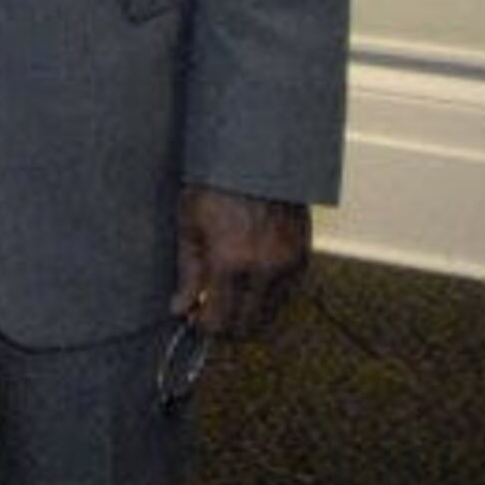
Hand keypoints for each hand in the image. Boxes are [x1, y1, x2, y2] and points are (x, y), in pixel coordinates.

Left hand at [175, 185, 311, 338]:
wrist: (256, 158)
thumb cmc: (217, 185)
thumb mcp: (190, 225)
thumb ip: (187, 273)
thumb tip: (181, 309)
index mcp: (230, 262)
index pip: (219, 321)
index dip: (204, 326)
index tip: (195, 317)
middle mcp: (264, 270)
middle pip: (248, 326)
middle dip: (227, 326)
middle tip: (211, 310)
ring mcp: (288, 266)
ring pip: (271, 315)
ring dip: (250, 314)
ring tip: (231, 295)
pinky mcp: (303, 258)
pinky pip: (288, 297)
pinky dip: (269, 299)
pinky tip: (252, 282)